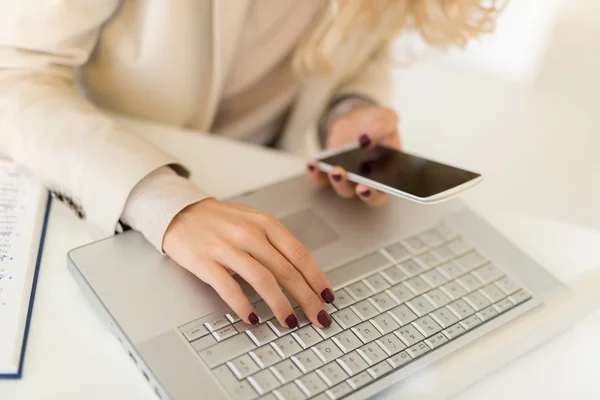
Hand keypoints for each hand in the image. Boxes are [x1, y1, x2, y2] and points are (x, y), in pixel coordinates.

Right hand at [163, 199, 334, 327]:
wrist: (180, 212)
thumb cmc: (220, 220)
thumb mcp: (254, 222)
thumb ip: (276, 243)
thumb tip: (303, 274)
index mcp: (265, 223)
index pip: (300, 254)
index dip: (317, 278)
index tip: (327, 297)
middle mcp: (249, 234)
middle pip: (286, 270)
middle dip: (307, 298)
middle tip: (319, 317)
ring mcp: (227, 247)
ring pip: (262, 280)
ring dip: (280, 305)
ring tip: (289, 322)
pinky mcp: (206, 262)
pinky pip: (229, 287)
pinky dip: (243, 305)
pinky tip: (253, 317)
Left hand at [307, 105, 400, 206]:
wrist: (357, 120)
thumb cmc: (376, 124)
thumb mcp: (386, 118)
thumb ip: (383, 127)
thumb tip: (367, 139)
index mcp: (387, 173)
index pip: (383, 192)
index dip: (377, 194)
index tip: (369, 187)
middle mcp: (368, 181)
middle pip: (365, 196)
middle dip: (363, 193)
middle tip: (361, 187)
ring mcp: (348, 179)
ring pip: (343, 189)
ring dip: (339, 182)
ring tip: (336, 170)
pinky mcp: (328, 173)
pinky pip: (320, 179)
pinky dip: (315, 174)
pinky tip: (313, 164)